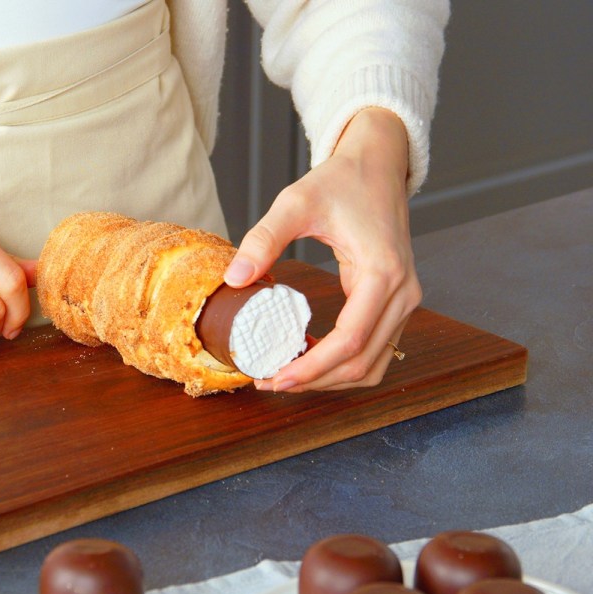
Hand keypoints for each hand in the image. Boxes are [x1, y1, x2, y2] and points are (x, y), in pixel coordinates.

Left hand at [223, 107, 421, 391]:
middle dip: (317, 381)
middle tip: (272, 381)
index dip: (311, 368)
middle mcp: (403, 293)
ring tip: (288, 375)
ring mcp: (405, 300)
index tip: (275, 377)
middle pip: (364, 362)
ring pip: (374, 363)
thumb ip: (264, 239)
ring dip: (332, 379)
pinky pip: (375, 347)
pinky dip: (345, 363)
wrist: (377, 164)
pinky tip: (310, 358)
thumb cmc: (341, 180)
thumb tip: (235, 278)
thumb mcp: (296, 203)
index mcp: (382, 272)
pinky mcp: (397, 302)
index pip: (349, 340)